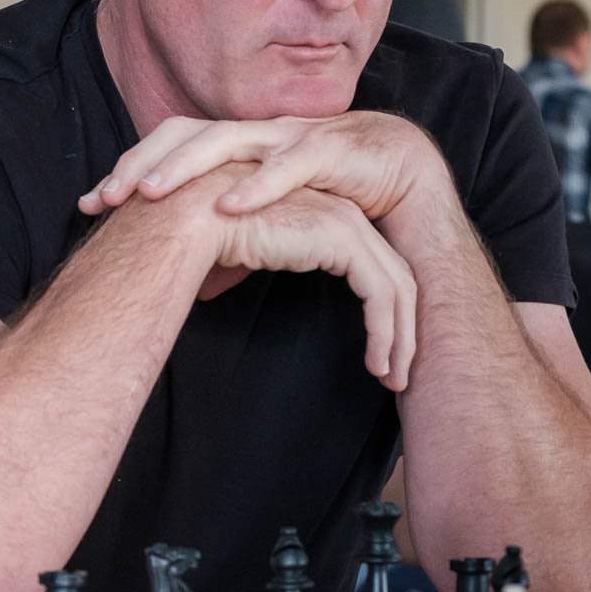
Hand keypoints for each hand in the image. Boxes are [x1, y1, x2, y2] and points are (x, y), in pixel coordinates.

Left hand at [78, 113, 445, 223]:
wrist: (400, 171)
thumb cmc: (332, 194)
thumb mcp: (273, 224)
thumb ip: (234, 248)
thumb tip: (194, 287)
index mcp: (237, 145)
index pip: (170, 146)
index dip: (129, 168)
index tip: (89, 205)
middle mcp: (257, 132)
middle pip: (186, 133)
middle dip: (141, 161)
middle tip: (104, 196)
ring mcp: (291, 135)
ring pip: (227, 138)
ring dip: (185, 163)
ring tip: (147, 190)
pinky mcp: (331, 149)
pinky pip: (290, 163)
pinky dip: (259, 184)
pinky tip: (229, 204)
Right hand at [143, 163, 417, 390]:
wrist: (187, 219)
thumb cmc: (196, 236)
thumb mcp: (227, 254)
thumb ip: (238, 266)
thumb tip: (211, 288)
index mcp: (320, 213)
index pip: (369, 266)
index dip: (379, 311)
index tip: (378, 353)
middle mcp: (340, 213)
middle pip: (393, 275)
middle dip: (402, 327)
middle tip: (397, 373)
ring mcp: (345, 223)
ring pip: (396, 287)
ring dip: (399, 338)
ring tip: (392, 379)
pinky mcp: (343, 240)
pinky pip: (381, 294)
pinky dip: (386, 333)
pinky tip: (377, 364)